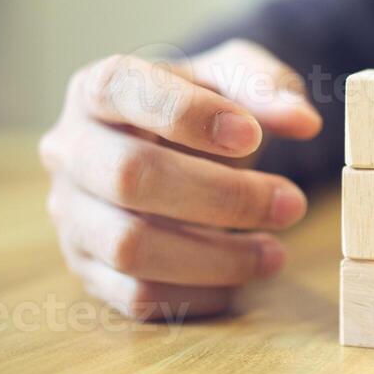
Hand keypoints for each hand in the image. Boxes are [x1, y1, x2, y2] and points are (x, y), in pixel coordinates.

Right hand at [39, 40, 321, 320]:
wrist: (175, 150)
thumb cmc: (203, 107)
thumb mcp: (236, 78)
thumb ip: (268, 88)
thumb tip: (304, 121)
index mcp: (95, 89)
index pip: (122, 89)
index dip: (188, 113)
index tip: (253, 135)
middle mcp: (70, 150)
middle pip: (128, 176)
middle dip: (222, 196)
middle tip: (292, 204)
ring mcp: (71, 214)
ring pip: (129, 246)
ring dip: (216, 256)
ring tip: (275, 252)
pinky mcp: (87, 269)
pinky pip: (136, 295)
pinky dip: (198, 293)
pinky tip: (241, 279)